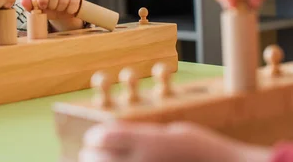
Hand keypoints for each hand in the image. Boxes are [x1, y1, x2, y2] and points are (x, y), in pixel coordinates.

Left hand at [21, 0, 83, 23]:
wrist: (60, 10)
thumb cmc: (46, 8)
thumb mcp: (36, 9)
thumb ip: (29, 5)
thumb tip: (23, 1)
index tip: (43, 7)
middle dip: (53, 5)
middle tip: (52, 8)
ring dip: (62, 7)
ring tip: (59, 9)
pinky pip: (75, 0)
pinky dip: (71, 8)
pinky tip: (68, 9)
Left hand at [79, 121, 270, 161]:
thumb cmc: (205, 152)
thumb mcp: (174, 133)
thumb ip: (143, 135)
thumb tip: (114, 135)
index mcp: (149, 143)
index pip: (103, 137)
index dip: (95, 137)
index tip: (94, 138)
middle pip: (97, 159)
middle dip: (90, 155)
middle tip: (88, 153)